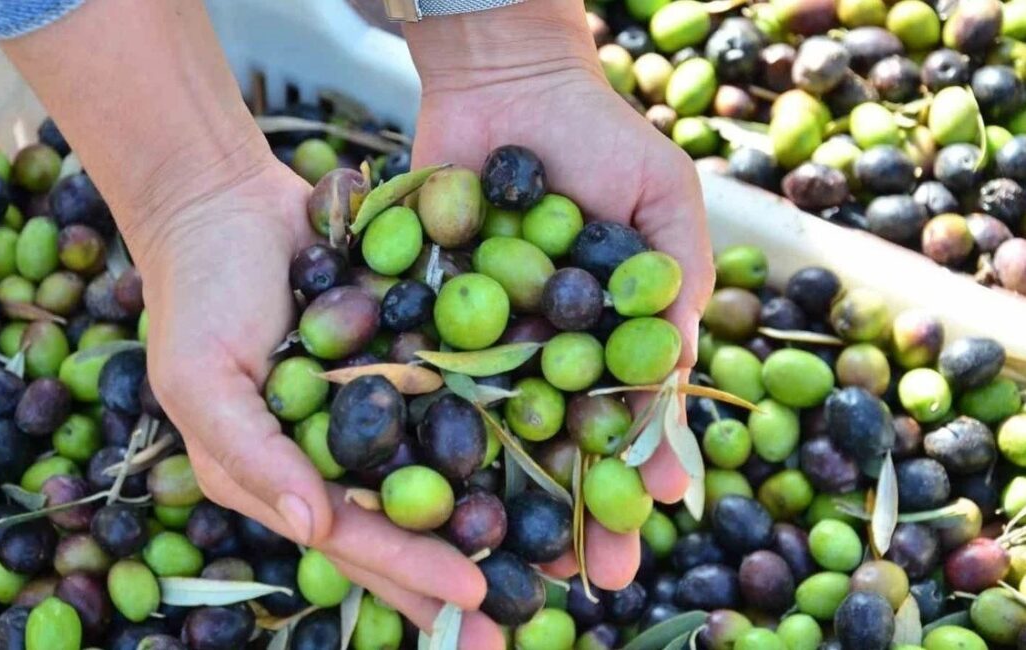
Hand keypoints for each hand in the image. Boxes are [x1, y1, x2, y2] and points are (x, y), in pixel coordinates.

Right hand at [128, 154, 498, 646]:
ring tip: (549, 558)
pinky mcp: (405, 359)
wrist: (223, 198)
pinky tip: (546, 454)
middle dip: (457, 572)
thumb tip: (311, 528)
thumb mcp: (201, 379)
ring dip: (490, 514)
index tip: (472, 594)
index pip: (353, 536)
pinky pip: (452, 399)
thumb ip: (250, 455)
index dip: (409, 570)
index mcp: (281, 475)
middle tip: (521, 614)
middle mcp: (335, 453)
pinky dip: (494, 429)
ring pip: (439, 472)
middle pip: (406, 522)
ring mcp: (375, 407)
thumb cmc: (196, 293)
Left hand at [406, 0, 713, 594]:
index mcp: (605, 338)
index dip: (635, 476)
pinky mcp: (422, 316)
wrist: (505, 81)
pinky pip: (425, 377)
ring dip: (498, 496)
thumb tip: (681, 385)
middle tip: (579, 578)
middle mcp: (543, 350)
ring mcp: (480, 339)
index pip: (625, 423)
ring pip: (488, 432)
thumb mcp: (662, 204)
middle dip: (571, 512)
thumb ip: (673, 287)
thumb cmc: (599, 138)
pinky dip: (425, 427)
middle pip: (556, 445)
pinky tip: (426, 484)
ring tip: (503, 558)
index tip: (645, 526)